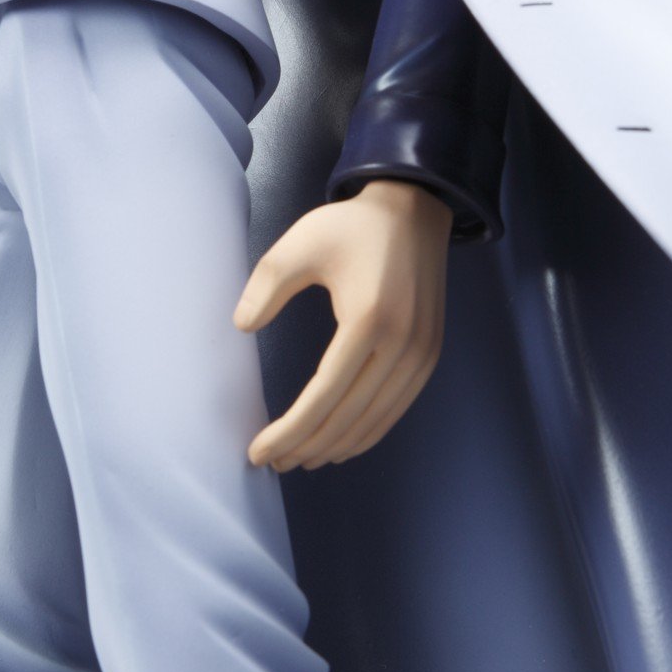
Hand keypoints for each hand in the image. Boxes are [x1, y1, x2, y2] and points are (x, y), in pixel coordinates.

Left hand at [233, 180, 452, 470]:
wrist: (414, 209)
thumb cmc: (353, 226)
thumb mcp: (299, 243)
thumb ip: (266, 286)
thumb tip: (242, 326)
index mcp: (368, 320)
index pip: (322, 397)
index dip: (289, 431)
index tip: (258, 450)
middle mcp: (402, 345)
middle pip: (347, 418)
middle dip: (306, 447)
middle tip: (272, 461)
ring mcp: (421, 354)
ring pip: (373, 422)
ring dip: (334, 447)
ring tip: (298, 458)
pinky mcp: (429, 356)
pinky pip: (394, 410)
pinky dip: (364, 433)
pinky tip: (338, 443)